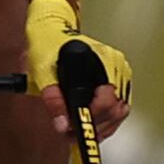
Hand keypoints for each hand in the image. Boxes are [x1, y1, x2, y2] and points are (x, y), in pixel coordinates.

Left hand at [22, 0, 134, 132]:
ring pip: (119, 111)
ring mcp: (119, 73)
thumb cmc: (48, 44)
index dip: (91, 119)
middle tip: (71, 135)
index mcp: (104, 62)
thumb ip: (53, 99)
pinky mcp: (116, 79)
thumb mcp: (44, 72)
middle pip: (116, 110)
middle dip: (94, 126)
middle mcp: (117, 67)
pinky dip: (103, 119)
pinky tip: (88, 124)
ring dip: (100, 126)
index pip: (108, 101)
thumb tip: (62, 124)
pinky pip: (116, 106)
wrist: (50, 28)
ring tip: (76, 133)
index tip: (75, 131)